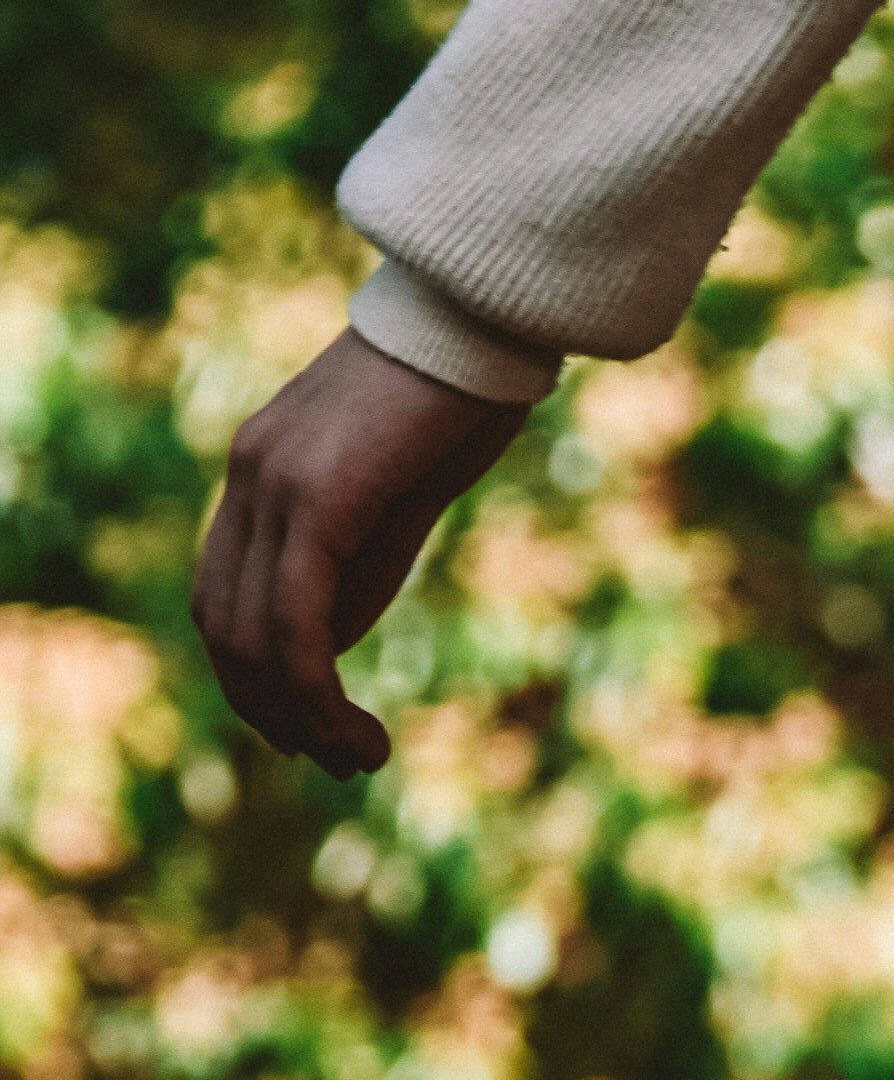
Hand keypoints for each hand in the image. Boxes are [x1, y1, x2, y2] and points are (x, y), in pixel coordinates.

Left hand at [195, 326, 532, 779]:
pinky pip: (293, 623)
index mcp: (262, 470)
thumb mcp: (400, 493)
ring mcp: (273, 483)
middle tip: (342, 762)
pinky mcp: (315, 498)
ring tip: (360, 758)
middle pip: (222, 625)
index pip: (223, 595)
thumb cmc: (463, 396)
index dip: (255, 677)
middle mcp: (250, 476)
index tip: (311, 729)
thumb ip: (355, 556)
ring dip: (301, 720)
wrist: (485, 317)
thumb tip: (326, 644)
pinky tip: (359, 729)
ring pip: (252, 637)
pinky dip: (317, 694)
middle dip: (274, 713)